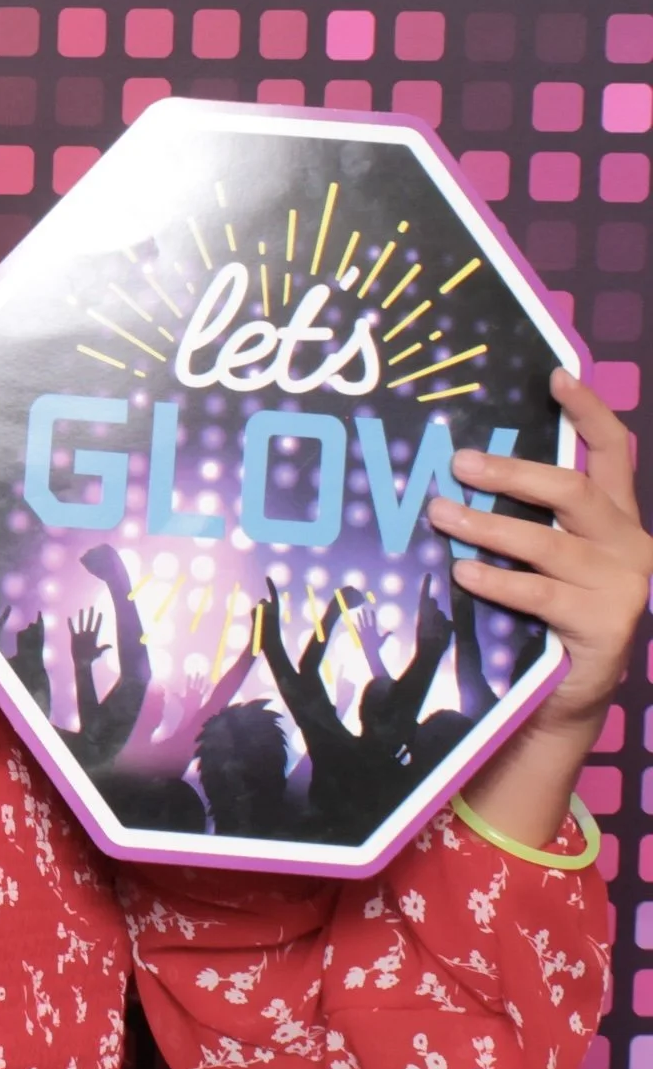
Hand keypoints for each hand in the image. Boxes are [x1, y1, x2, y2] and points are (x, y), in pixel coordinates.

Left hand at [428, 369, 652, 731]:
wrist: (569, 692)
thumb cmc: (546, 612)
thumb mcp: (545, 555)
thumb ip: (528, 515)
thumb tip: (460, 467)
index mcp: (615, 518)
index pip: (613, 451)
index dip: (588, 410)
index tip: (555, 375)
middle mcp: (627, 543)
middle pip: (574, 490)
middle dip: (514, 472)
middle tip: (460, 463)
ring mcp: (622, 583)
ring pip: (548, 541)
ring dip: (487, 525)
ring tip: (440, 513)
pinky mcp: (606, 623)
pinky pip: (541, 592)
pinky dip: (497, 578)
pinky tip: (463, 572)